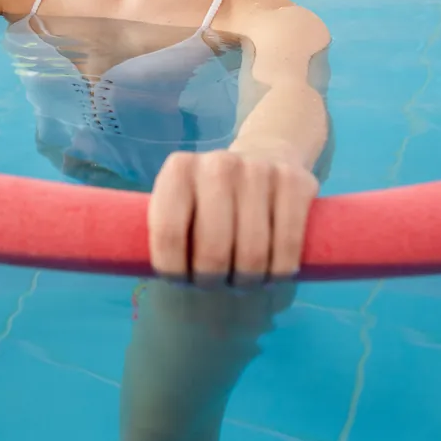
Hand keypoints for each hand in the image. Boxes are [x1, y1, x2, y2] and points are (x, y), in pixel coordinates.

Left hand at [147, 148, 317, 285]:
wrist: (267, 154)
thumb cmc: (212, 196)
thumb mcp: (182, 201)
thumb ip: (167, 230)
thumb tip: (144, 272)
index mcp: (178, 170)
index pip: (168, 233)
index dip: (173, 271)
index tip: (181, 282)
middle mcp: (217, 164)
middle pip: (212, 251)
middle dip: (212, 281)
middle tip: (214, 286)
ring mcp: (259, 171)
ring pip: (253, 254)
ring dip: (247, 282)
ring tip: (242, 282)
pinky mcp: (296, 182)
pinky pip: (287, 247)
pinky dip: (279, 272)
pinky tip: (271, 274)